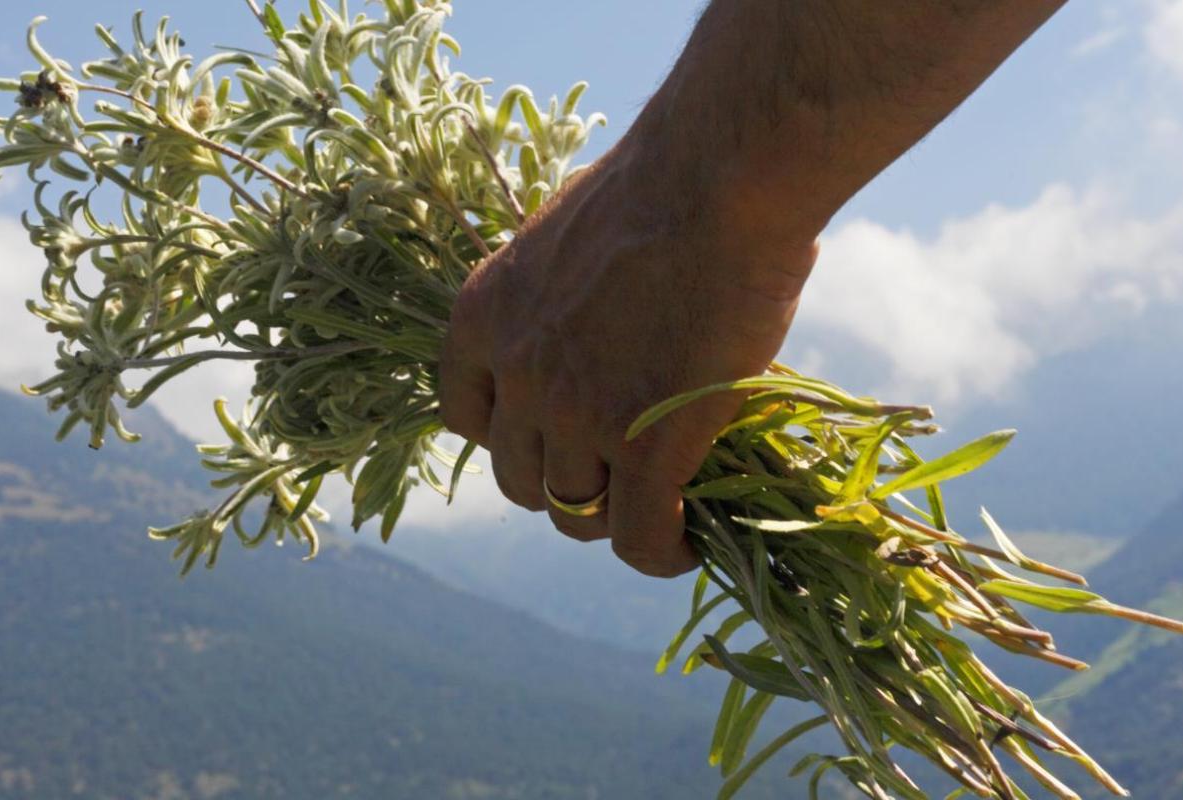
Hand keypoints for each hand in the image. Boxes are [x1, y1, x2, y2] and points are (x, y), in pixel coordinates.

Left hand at [439, 142, 817, 576]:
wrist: (719, 181)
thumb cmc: (665, 184)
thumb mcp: (573, 239)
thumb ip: (563, 300)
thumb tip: (599, 329)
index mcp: (483, 316)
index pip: (464, 417)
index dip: (515, 436)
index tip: (558, 436)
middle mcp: (516, 374)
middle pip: (520, 477)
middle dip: (567, 481)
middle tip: (623, 472)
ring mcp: (576, 417)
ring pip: (576, 512)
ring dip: (617, 517)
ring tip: (663, 510)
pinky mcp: (644, 450)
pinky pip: (639, 537)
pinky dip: (661, 552)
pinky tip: (689, 543)